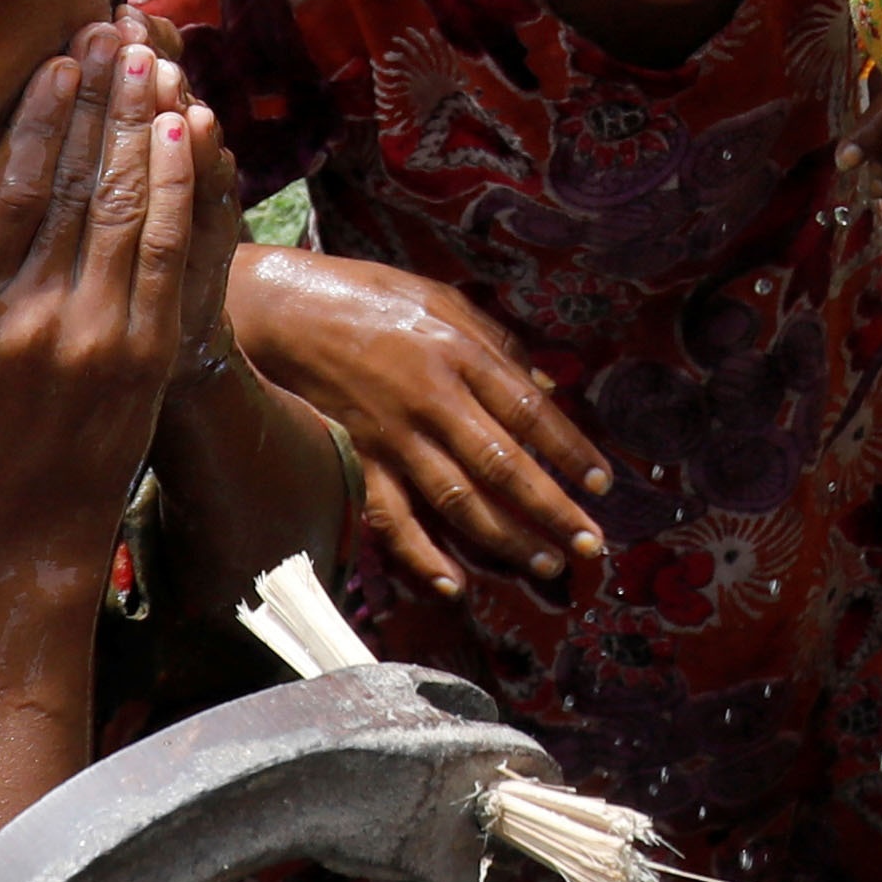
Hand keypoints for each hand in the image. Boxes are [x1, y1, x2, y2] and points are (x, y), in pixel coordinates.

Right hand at [0, 21, 196, 579]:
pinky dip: (183, 190)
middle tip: (117, 28)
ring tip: (155, 57)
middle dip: (101, 99)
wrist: (20, 550)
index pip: (10, 197)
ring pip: (132, 209)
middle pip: (80, 186)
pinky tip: (186, 135)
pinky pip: (174, 256)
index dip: (39, 122)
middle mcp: (35, 320)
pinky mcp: (150, 355)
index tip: (58, 63)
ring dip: (145, 125)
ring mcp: (101, 337)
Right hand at [230, 249, 618, 601]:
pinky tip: (453, 584)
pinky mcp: (353, 461)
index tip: (602, 482)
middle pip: (503, 465)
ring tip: (545, 564)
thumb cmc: (366, 297)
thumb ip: (496, 343)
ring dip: (506, 539)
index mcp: (459, 354)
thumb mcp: (440, 298)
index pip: (528, 412)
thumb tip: (546, 388)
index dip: (569, 450)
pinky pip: (391, 518)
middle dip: (551, 508)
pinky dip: (421, 556)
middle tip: (590, 543)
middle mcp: (432, 399)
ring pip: (458, 500)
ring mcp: (391, 436)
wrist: (278, 308)